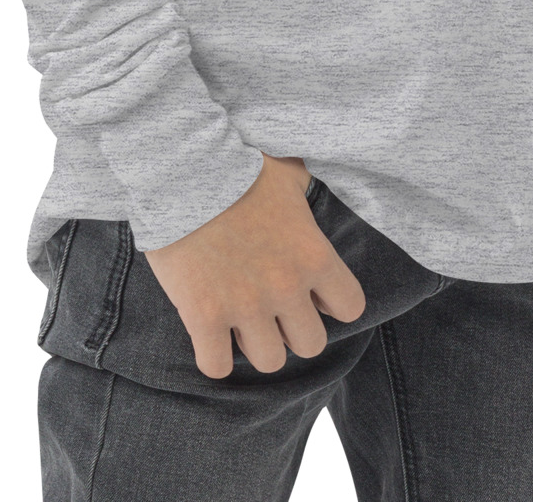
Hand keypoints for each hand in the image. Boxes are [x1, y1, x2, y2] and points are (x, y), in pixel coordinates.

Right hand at [141, 152, 367, 378]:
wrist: (182, 169)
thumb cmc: (237, 165)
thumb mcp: (288, 172)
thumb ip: (306, 193)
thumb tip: (307, 194)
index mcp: (313, 255)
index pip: (350, 307)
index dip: (330, 302)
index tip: (311, 292)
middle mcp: (286, 287)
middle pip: (311, 344)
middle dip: (293, 328)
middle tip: (272, 308)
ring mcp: (246, 306)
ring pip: (269, 361)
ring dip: (255, 343)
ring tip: (240, 318)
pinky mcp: (204, 317)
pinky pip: (217, 367)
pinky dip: (213, 356)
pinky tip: (208, 331)